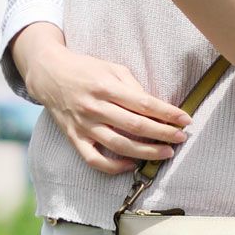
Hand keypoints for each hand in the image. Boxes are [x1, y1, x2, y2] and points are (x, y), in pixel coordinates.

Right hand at [13, 33, 192, 174]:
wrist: (49, 74)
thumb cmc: (86, 69)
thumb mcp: (111, 67)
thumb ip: (132, 86)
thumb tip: (155, 107)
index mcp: (106, 86)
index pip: (143, 103)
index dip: (167, 113)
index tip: (185, 119)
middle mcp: (95, 107)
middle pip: (135, 126)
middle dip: (163, 133)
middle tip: (181, 138)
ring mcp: (84, 125)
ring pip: (119, 145)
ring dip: (146, 152)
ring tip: (166, 153)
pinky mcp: (75, 138)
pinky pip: (95, 159)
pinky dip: (114, 167)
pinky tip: (132, 164)